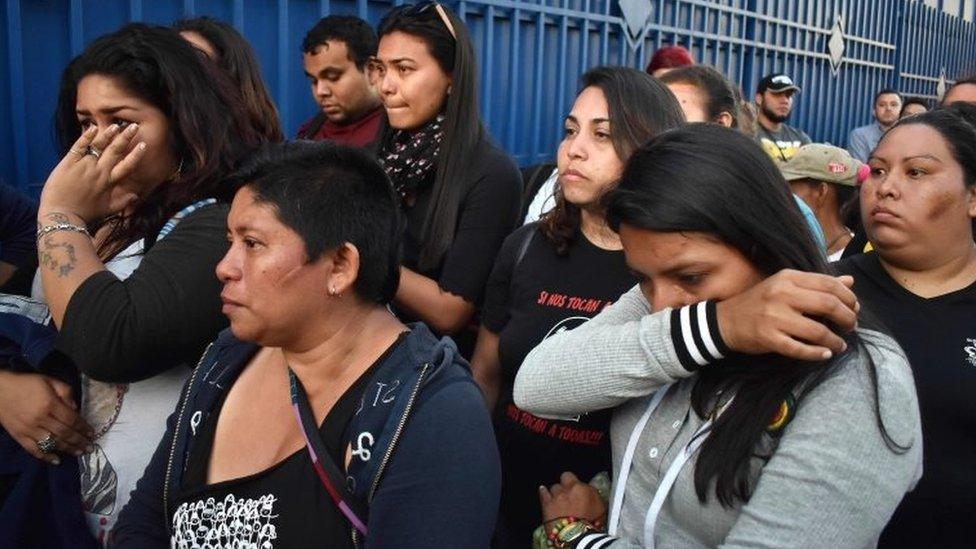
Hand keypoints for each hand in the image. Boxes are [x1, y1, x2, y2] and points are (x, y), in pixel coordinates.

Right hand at [0, 371, 92, 463]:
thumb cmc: (27, 384)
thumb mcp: (49, 381)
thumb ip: (65, 392)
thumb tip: (76, 408)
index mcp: (49, 404)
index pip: (71, 419)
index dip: (83, 427)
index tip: (92, 433)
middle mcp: (39, 419)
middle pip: (64, 433)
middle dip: (79, 441)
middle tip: (90, 447)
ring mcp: (28, 430)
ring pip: (52, 443)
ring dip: (68, 449)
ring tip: (80, 453)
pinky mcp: (19, 436)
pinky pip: (33, 450)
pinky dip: (45, 456)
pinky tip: (57, 460)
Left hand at [38, 123, 145, 224]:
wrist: (62, 215)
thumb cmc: (85, 214)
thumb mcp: (107, 210)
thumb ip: (123, 202)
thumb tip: (136, 196)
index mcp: (109, 182)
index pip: (126, 165)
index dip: (136, 155)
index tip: (143, 145)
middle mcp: (99, 171)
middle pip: (115, 151)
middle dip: (126, 137)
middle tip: (134, 126)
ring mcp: (84, 166)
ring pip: (98, 145)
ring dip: (108, 134)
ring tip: (116, 126)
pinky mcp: (69, 163)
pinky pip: (79, 146)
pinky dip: (86, 136)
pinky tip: (93, 128)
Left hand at [539, 472, 606, 522]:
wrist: (576, 535)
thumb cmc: (590, 524)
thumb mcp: (600, 509)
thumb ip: (594, 497)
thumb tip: (590, 492)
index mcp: (582, 488)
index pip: (577, 477)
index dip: (575, 483)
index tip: (576, 488)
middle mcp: (569, 488)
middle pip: (565, 477)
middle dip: (566, 483)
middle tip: (568, 492)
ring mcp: (556, 495)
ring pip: (554, 487)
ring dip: (556, 492)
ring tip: (558, 497)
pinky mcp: (547, 504)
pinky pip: (543, 492)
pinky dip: (543, 491)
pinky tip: (543, 490)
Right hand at [716, 270, 858, 360]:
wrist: (725, 321)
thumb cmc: (760, 302)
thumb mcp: (785, 286)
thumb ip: (817, 284)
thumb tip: (849, 281)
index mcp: (788, 278)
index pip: (829, 284)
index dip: (849, 297)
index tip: (854, 308)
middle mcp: (781, 294)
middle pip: (828, 305)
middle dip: (847, 318)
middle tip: (851, 327)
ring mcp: (774, 317)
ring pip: (817, 331)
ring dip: (835, 341)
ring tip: (839, 344)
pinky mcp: (769, 338)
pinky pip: (800, 349)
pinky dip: (817, 354)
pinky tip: (825, 354)